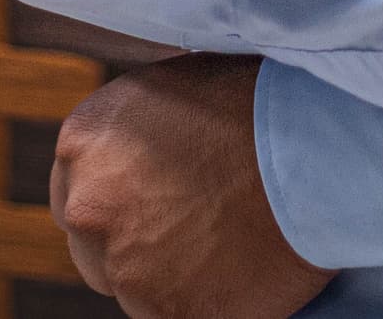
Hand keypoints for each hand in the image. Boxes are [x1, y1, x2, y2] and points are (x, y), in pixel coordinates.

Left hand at [48, 53, 335, 318]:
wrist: (308, 151)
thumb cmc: (255, 104)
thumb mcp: (171, 86)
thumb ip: (135, 128)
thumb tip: (137, 145)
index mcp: (82, 142)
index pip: (74, 189)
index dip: (114, 198)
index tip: (147, 202)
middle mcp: (87, 206)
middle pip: (92, 244)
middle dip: (131, 239)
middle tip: (187, 226)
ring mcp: (124, 266)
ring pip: (134, 284)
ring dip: (168, 272)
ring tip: (224, 243)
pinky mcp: (167, 312)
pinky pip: (177, 312)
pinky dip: (204, 298)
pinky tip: (238, 268)